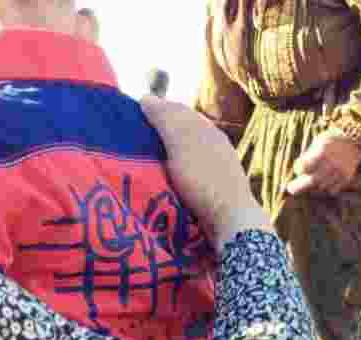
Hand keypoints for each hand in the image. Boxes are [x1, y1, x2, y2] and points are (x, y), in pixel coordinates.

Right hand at [139, 95, 270, 248]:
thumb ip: (166, 119)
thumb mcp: (181, 142)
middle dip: (159, 132)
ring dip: (165, 154)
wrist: (230, 220)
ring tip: (143, 159)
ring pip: (184, 154)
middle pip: (181, 132)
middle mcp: (215, 146)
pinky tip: (164, 179)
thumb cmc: (203, 178)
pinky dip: (174, 171)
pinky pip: (189, 173)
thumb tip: (147, 98)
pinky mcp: (215, 190)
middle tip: (132, 138)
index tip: (130, 118)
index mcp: (209, 130)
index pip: (177, 111)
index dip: (154, 111)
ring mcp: (217, 169)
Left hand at [285, 134, 360, 196]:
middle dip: (299, 186)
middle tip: (290, 189)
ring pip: (321, 186)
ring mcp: (339, 172)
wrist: (356, 140)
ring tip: (313, 181)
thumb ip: (309, 155)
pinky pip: (333, 189)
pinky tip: (325, 182)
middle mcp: (330, 164)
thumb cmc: (333, 140)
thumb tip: (299, 171)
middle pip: (311, 181)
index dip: (299, 168)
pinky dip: (327, 188)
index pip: (303, 167)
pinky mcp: (346, 178)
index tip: (298, 169)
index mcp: (321, 152)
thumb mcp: (319, 142)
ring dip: (314, 186)